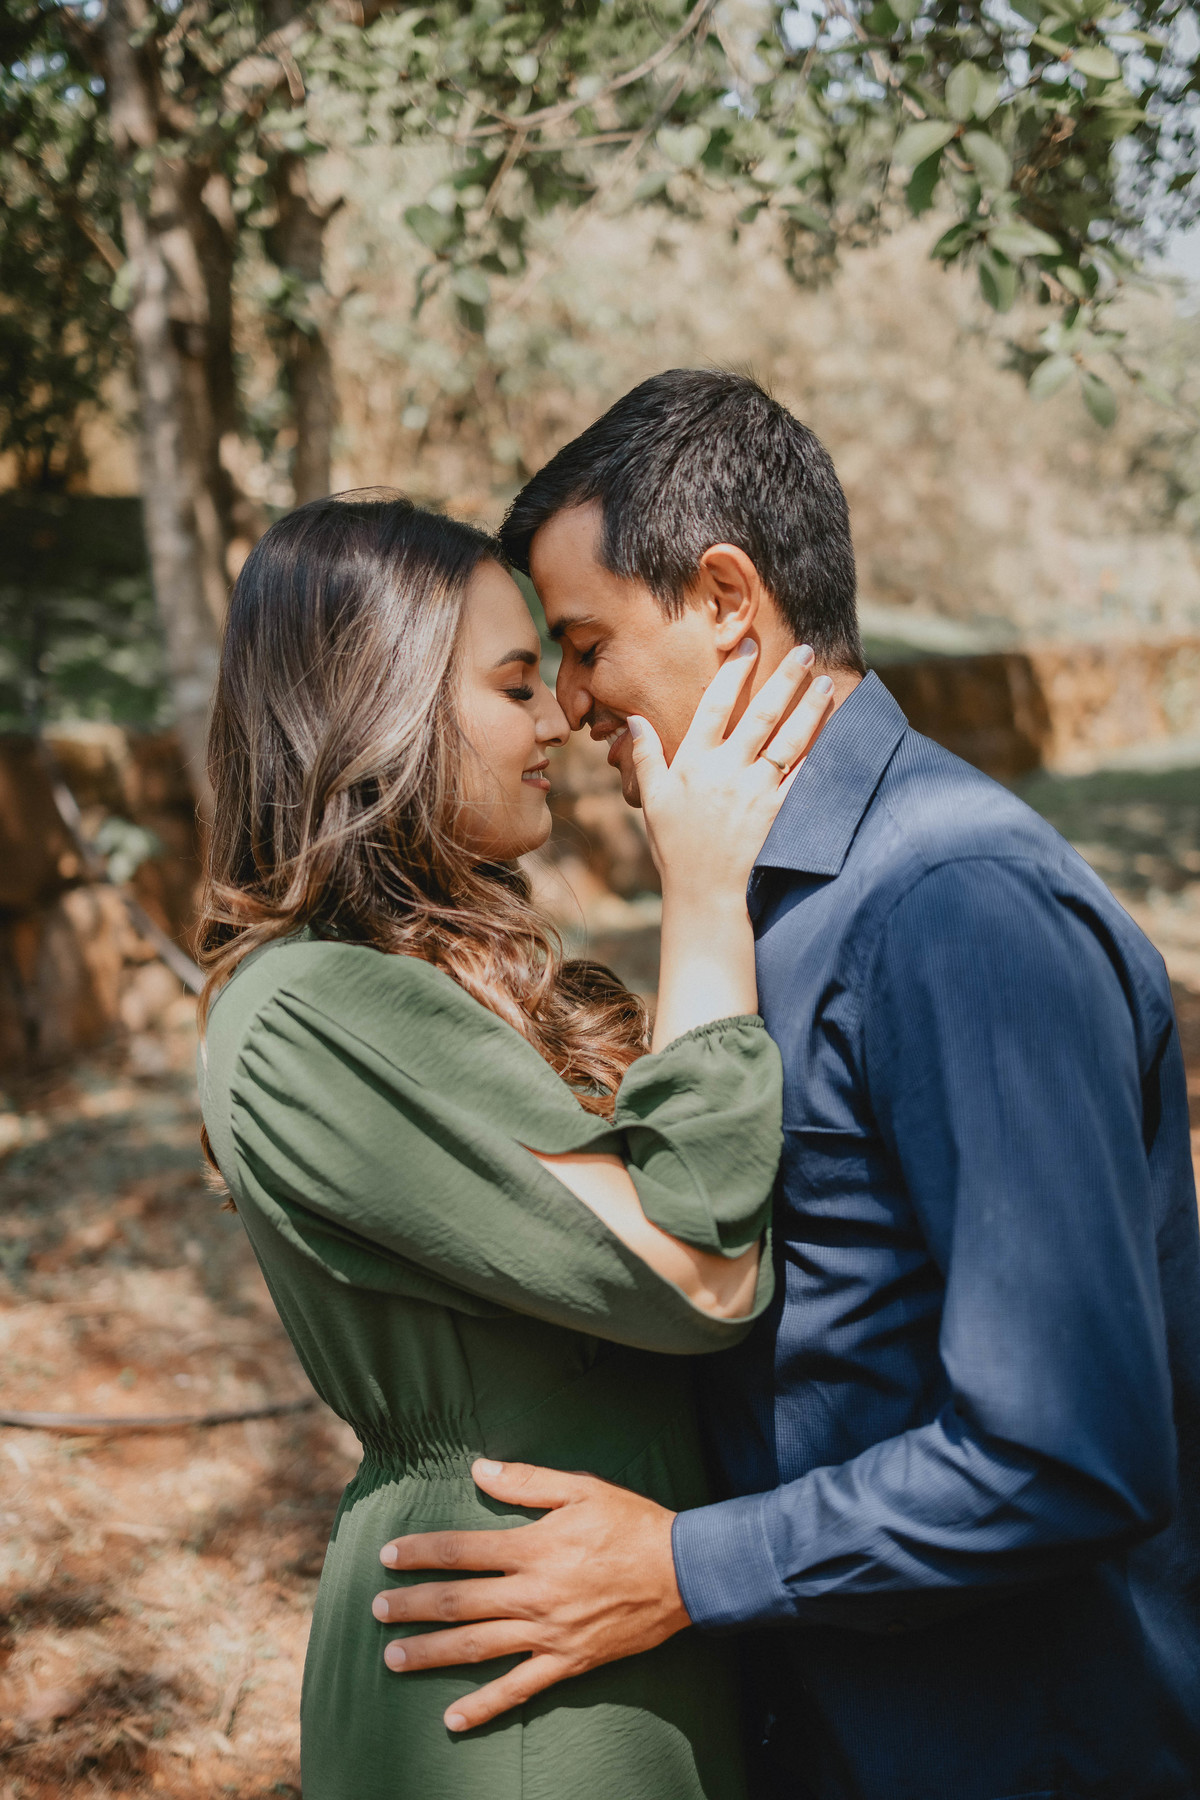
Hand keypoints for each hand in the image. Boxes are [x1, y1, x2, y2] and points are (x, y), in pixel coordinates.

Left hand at [371, 1458, 687, 1730]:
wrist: (683, 1573)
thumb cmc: (632, 1524)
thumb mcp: (582, 1488)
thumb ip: (526, 1482)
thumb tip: (478, 1470)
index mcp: (534, 1548)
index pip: (462, 1551)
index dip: (422, 1553)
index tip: (388, 1555)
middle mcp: (533, 1594)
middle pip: (459, 1602)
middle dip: (413, 1606)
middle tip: (375, 1609)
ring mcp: (548, 1634)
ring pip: (477, 1647)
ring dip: (431, 1653)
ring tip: (392, 1658)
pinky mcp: (567, 1663)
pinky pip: (518, 1690)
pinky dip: (483, 1707)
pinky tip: (452, 1719)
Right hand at [631, 640, 832, 909]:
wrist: (704, 893)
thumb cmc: (675, 846)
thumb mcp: (651, 799)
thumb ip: (645, 756)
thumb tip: (633, 719)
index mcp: (694, 761)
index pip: (716, 704)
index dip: (733, 671)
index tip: (748, 643)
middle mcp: (727, 770)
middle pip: (761, 713)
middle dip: (784, 677)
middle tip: (803, 649)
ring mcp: (756, 790)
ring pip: (789, 739)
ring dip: (809, 707)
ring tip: (824, 682)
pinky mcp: (779, 811)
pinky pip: (804, 775)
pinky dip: (820, 751)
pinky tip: (833, 731)